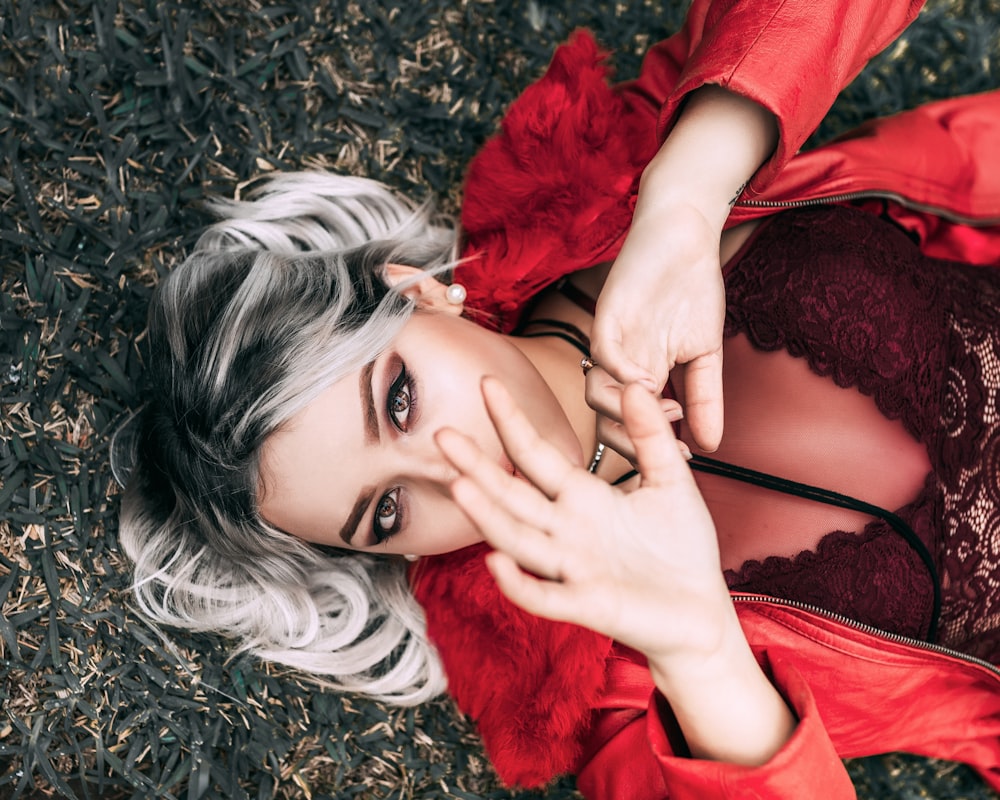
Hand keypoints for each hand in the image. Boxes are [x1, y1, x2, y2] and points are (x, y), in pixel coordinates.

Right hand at [435, 378, 731, 665]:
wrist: (701, 612)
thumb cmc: (681, 549)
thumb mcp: (670, 481)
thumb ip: (650, 435)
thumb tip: (635, 386)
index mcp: (581, 498)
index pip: (534, 455)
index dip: (511, 421)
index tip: (488, 384)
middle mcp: (566, 530)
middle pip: (511, 495)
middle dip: (476, 466)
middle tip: (442, 435)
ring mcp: (572, 569)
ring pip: (519, 540)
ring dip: (488, 516)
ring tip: (459, 486)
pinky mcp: (588, 605)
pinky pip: (544, 596)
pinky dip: (520, 583)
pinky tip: (497, 562)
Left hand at [589, 204, 725, 452]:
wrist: (686, 236)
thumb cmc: (691, 291)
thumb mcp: (705, 354)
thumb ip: (705, 398)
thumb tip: (712, 446)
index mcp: (636, 377)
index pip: (631, 428)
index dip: (650, 449)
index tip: (684, 460)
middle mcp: (617, 364)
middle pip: (603, 420)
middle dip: (634, 443)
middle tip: (669, 451)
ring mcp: (609, 340)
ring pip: (596, 392)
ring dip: (629, 412)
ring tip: (667, 413)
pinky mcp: (607, 314)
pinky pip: (602, 352)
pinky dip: (622, 374)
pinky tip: (649, 383)